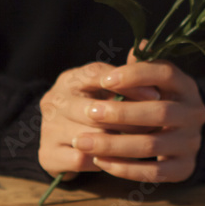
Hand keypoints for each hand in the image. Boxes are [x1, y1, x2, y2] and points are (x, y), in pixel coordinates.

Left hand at [38, 49, 204, 183]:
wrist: (179, 136)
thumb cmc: (156, 102)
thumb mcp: (152, 82)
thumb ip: (142, 67)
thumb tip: (138, 46)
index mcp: (187, 86)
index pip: (166, 73)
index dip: (136, 75)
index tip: (105, 79)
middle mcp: (195, 114)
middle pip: (159, 113)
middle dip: (121, 113)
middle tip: (89, 112)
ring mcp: (192, 143)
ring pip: (152, 145)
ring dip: (114, 144)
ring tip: (82, 142)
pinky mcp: (184, 169)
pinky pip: (153, 173)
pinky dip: (125, 168)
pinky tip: (100, 161)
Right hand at [38, 61, 160, 181]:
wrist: (63, 144)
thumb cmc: (95, 110)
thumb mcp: (108, 90)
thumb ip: (127, 72)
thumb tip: (145, 44)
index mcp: (70, 79)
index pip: (97, 73)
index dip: (128, 84)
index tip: (156, 94)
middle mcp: (54, 100)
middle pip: (94, 109)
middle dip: (128, 119)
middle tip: (154, 125)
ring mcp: (48, 127)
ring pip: (90, 136)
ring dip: (119, 142)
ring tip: (142, 143)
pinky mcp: (48, 154)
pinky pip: (82, 159)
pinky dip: (103, 161)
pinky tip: (120, 160)